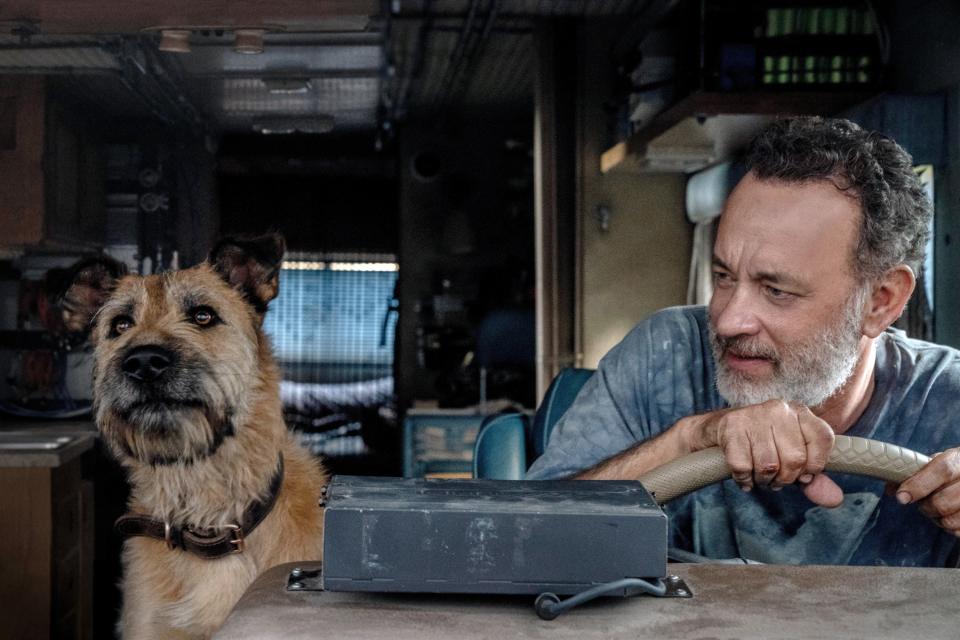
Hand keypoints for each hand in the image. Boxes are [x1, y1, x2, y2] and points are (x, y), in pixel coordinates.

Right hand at [685, 400, 842, 506]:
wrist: (715, 431)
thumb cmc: (760, 446)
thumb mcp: (790, 459)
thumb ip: (815, 479)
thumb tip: (835, 499)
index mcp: (799, 412)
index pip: (823, 439)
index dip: (815, 465)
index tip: (803, 473)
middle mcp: (778, 408)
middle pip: (795, 458)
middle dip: (784, 478)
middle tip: (774, 478)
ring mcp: (753, 415)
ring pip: (768, 465)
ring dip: (762, 480)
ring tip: (758, 475)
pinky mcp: (731, 426)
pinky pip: (743, 466)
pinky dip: (743, 478)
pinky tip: (742, 474)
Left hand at [893, 448, 959, 536]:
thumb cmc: (953, 469)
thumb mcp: (936, 463)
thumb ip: (913, 473)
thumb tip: (890, 489)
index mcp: (959, 459)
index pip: (942, 471)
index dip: (919, 485)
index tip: (902, 497)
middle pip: (943, 501)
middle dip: (926, 506)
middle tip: (923, 503)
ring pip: (950, 520)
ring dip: (937, 519)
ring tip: (937, 509)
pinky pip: (958, 531)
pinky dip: (949, 528)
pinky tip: (950, 516)